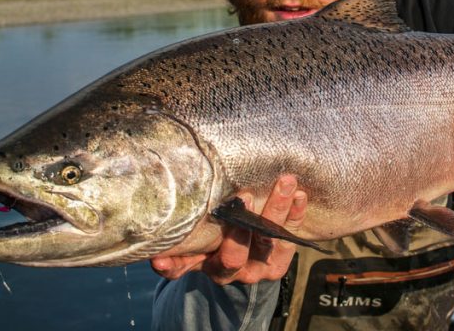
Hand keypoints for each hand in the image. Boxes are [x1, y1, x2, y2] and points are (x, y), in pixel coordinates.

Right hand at [150, 174, 306, 284]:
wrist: (245, 262)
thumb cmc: (213, 244)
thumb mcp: (196, 249)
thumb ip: (178, 252)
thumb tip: (153, 255)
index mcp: (210, 267)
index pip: (202, 261)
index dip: (199, 251)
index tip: (201, 229)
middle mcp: (236, 271)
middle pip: (239, 253)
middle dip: (243, 224)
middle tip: (245, 196)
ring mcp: (262, 266)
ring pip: (270, 240)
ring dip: (277, 210)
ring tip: (285, 183)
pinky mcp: (282, 260)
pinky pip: (292, 236)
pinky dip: (296, 214)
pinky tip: (300, 195)